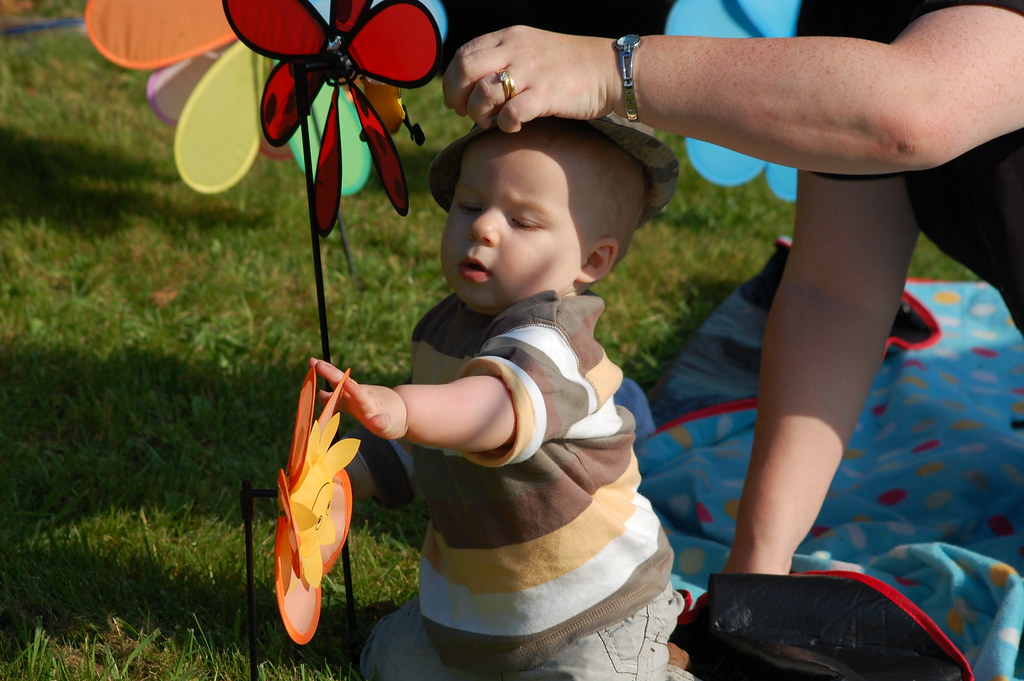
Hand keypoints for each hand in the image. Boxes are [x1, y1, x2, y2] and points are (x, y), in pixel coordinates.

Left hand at [309, 358, 409, 439]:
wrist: (403, 414)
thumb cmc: (375, 408)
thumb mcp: (354, 403)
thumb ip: (337, 399)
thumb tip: (318, 394)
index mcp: (353, 394)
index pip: (337, 380)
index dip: (325, 371)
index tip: (312, 362)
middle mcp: (362, 398)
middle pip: (345, 384)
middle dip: (332, 374)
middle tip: (318, 364)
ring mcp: (373, 409)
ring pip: (363, 400)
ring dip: (356, 392)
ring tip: (347, 384)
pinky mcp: (385, 423)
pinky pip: (381, 422)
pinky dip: (378, 421)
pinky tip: (376, 421)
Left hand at [442, 26, 617, 130]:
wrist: (609, 70)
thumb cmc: (568, 66)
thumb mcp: (531, 50)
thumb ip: (503, 61)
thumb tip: (473, 88)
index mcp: (509, 37)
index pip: (463, 54)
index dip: (451, 81)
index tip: (455, 100)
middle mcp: (516, 50)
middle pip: (465, 70)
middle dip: (456, 96)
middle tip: (464, 113)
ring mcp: (531, 72)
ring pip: (484, 92)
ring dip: (478, 113)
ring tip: (488, 122)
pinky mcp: (546, 94)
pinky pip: (511, 113)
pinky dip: (504, 125)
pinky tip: (512, 128)